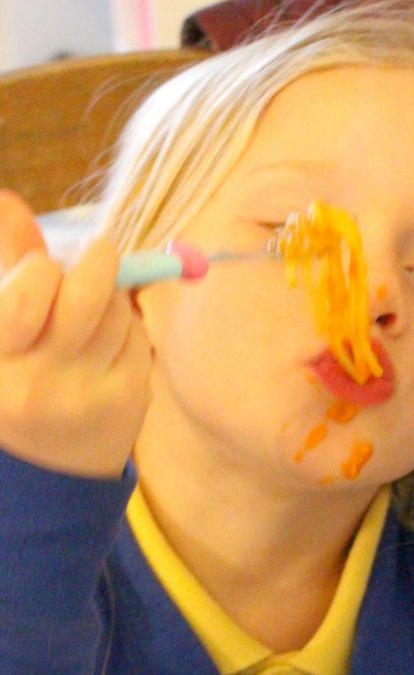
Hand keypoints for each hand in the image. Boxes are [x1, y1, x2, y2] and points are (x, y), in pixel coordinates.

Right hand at [0, 190, 151, 476]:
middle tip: (97, 253)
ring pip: (117, 310)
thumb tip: (9, 202)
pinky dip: (128, 329)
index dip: (40, 268)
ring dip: (111, 297)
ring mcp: (87, 396)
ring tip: (94, 306)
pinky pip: (138, 336)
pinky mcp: (127, 402)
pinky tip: (109, 344)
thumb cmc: (16, 384)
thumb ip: (6, 268)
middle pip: (86, 292)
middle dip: (96, 261)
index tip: (41, 268)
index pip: (29, 289)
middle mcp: (36, 382)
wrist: (49, 473)